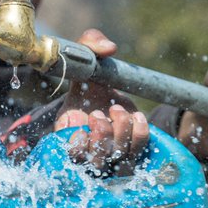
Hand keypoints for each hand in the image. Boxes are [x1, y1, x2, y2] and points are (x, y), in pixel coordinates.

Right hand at [55, 29, 148, 173]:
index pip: (71, 156)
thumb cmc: (91, 78)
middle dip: (102, 137)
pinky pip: (139, 150)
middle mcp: (89, 150)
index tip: (84, 123)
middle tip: (100, 113)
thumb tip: (109, 47)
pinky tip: (135, 115)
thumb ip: (90, 44)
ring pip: (119, 160)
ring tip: (117, 110)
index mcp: (68, 134)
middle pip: (97, 164)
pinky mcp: (131, 151)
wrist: (107, 94)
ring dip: (122, 133)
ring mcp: (111, 154)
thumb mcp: (85, 57)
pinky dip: (140, 133)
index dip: (78, 147)